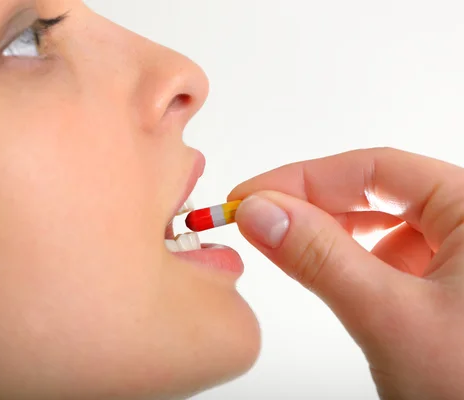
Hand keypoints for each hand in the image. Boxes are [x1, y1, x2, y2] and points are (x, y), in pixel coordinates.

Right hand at [229, 147, 463, 399]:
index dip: (303, 178)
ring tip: (288, 249)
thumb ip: (320, 258)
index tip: (250, 196)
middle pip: (377, 193)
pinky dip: (351, 264)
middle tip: (257, 221)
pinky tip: (329, 277)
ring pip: (381, 227)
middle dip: (312, 207)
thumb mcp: (391, 316)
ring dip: (330, 236)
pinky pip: (389, 259)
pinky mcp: (447, 289)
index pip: (375, 169)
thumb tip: (261, 212)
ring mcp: (461, 258)